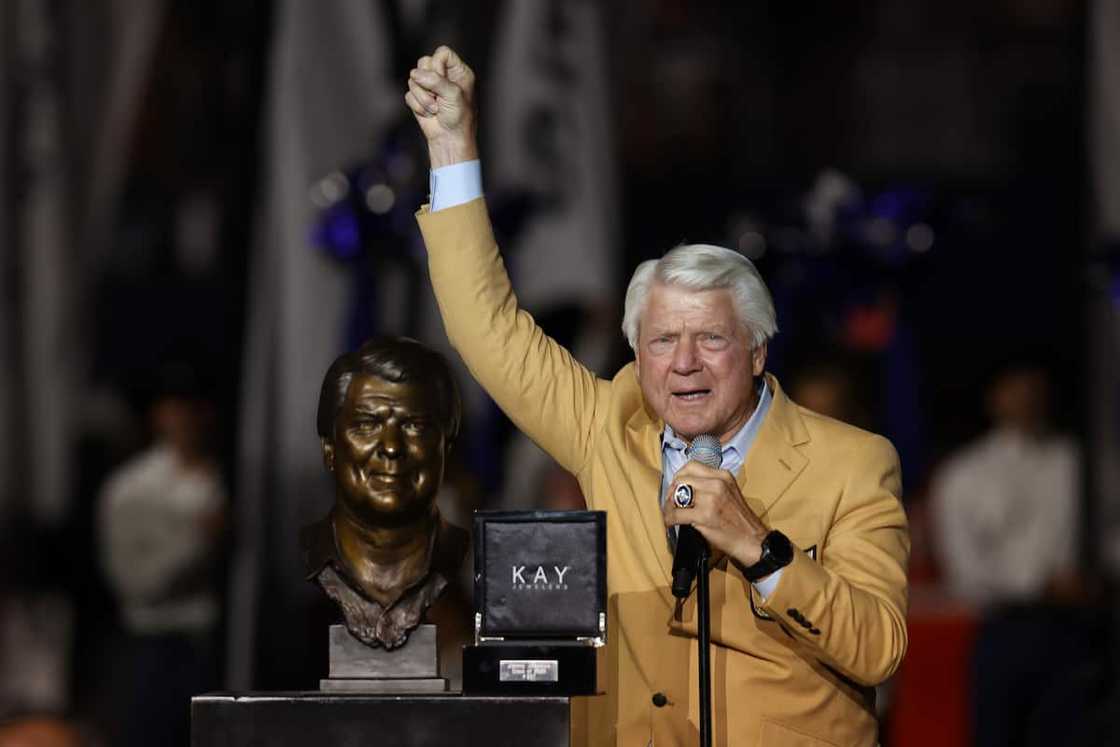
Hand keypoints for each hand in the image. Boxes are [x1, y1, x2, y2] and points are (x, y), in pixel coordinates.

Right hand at [405, 45, 478, 167]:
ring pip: (414, 78)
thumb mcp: (453, 94)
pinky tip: (429, 114)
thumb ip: (435, 80)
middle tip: (438, 97)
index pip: (442, 53)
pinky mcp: (419, 97)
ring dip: (423, 97)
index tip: (442, 81)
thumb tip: (415, 74)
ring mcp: (430, 86)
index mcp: (458, 71)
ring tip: (435, 109)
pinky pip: (409, 93)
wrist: (449, 139)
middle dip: (428, 81)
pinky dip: (417, 105)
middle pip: (424, 62)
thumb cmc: (459, 118)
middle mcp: (444, 76)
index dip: (438, 65)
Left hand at [663, 461, 769, 566]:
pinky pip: (677, 513)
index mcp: (723, 476)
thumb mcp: (729, 493)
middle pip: (682, 478)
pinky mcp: (705, 515)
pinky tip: (671, 522)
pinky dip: (670, 518)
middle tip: (671, 501)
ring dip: (670, 505)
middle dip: (672, 490)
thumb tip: (685, 486)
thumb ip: (710, 485)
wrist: (752, 540)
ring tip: (671, 512)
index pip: (692, 466)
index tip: (677, 486)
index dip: (679, 476)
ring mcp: (711, 498)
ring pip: (678, 494)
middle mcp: (718, 483)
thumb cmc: (739, 520)